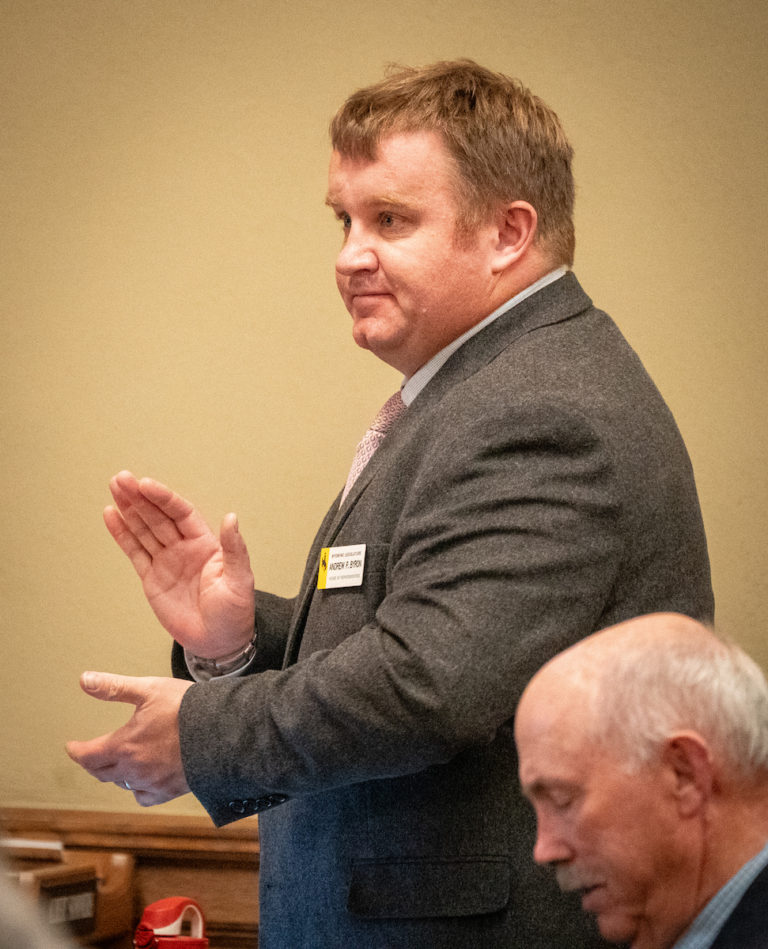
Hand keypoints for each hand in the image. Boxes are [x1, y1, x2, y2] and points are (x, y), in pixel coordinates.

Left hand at [66, 672, 193, 805]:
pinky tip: (143, 781)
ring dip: (116, 774)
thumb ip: (114, 687)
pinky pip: (145, 797)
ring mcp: (152, 782)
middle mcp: (134, 769)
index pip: (88, 755)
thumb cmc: (187, 708)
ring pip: (123, 784)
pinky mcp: (170, 790)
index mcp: (124, 745)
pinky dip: (139, 790)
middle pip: (103, 772)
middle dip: (94, 763)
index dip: (77, 751)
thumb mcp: (149, 689)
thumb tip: (84, 680)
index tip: (72, 747)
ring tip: (118, 764)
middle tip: (91, 755)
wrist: (223, 731)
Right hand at [104, 471, 254, 656]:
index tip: (146, 485)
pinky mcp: (152, 578)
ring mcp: (166, 561)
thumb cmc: (234, 612)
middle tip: (121, 479)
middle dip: (140, 497)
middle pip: (158, 516)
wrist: (218, 642)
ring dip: (128, 509)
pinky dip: (122, 534)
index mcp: (206, 544)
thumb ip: (234, 549)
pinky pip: (135, 551)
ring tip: (114, 487)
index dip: (163, 498)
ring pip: (144, 529)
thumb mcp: (240, 580)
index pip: (181, 514)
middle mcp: (184, 548)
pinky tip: (111, 515)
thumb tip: (232, 518)